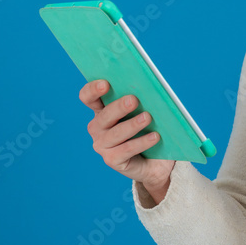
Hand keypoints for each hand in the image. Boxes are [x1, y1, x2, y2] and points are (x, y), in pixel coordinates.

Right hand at [79, 79, 175, 198]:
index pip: (88, 97)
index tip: (105, 83)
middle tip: (133, 100)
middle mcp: (97, 127)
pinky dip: (141, 142)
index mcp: (101, 110)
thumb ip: (142, 101)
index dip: (93, 90)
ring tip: (148, 118)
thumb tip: (149, 89)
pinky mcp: (112, 160)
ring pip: (116, 133)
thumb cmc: (149, 129)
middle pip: (104, 115)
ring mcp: (102, 145)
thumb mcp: (144, 112)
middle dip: (118, 107)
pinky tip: (155, 137)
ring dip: (132, 125)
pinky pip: (126, 150)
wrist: (157, 160)